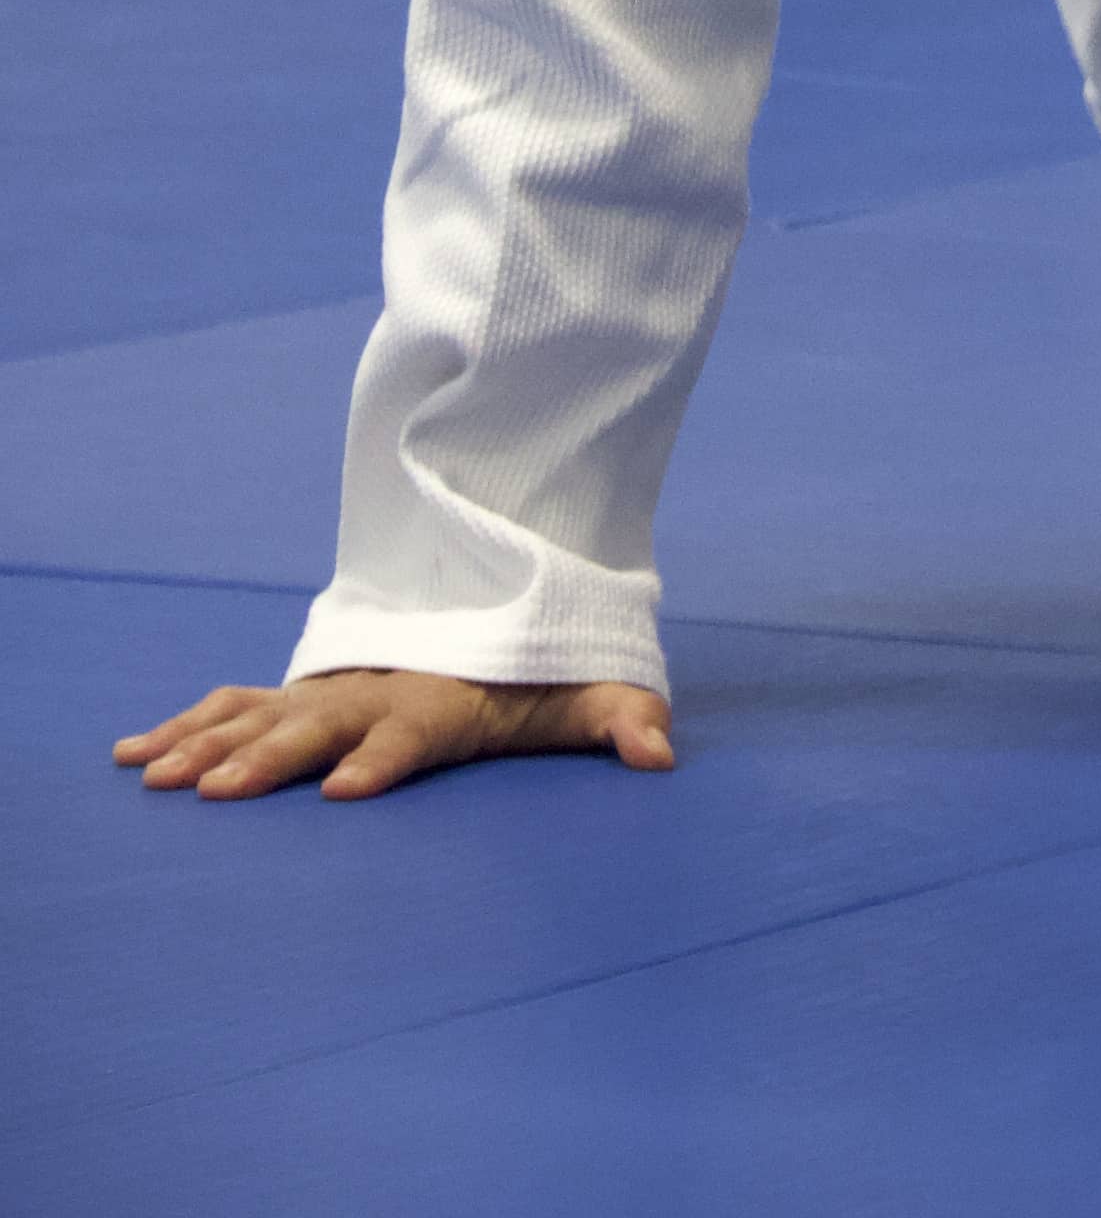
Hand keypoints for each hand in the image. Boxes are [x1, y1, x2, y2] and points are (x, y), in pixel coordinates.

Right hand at [116, 668, 675, 803]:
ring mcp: (334, 693)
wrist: (505, 611)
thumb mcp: (597, 690)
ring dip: (207, 744)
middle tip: (218, 793)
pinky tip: (133, 755)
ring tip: (154, 777)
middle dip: (269, 758)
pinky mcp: (305, 695)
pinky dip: (185, 725)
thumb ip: (628, 719)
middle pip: (318, 728)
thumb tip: (662, 755)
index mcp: (444, 705)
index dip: (381, 760)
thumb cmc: (549, 675)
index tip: (344, 790)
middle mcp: (378, 694)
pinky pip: (236, 706)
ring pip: (261, 715)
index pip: (412, 734)